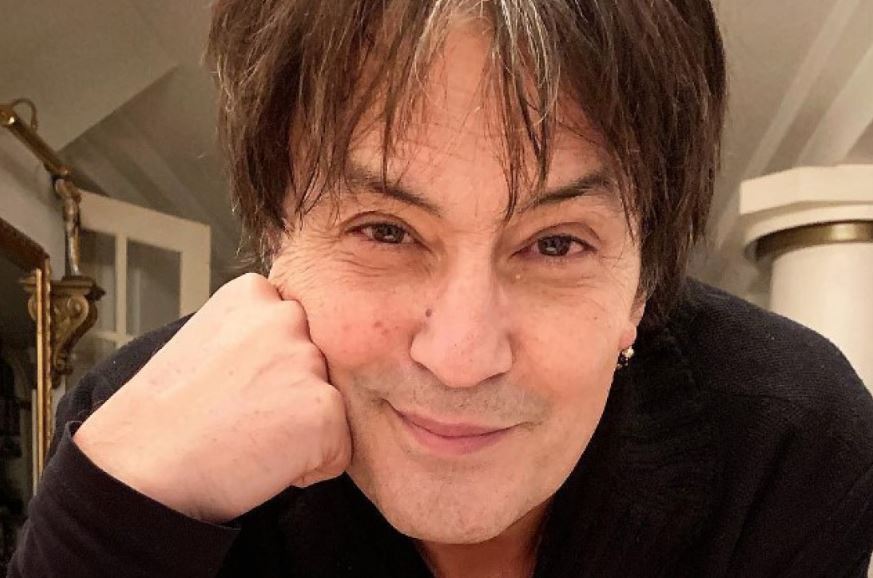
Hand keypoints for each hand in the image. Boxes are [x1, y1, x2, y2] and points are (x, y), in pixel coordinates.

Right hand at [72, 273, 351, 522]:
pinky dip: (311, 468)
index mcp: (255, 294)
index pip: (298, 330)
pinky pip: (339, 450)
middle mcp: (288, 316)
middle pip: (321, 365)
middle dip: (293, 395)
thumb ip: (255, 335)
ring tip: (246, 437)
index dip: (271, 369)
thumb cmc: (163, 418)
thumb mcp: (207, 342)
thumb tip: (296, 350)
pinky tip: (261, 461)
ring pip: (331, 405)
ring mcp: (309, 360)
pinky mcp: (325, 408)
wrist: (139, 467)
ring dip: (302, 430)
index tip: (233, 386)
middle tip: (241, 416)